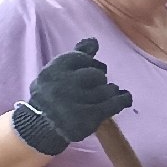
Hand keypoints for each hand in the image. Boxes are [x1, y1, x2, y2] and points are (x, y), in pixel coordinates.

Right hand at [15, 38, 132, 154]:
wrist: (42, 125)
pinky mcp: (88, 118)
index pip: (82, 58)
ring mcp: (76, 103)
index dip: (90, 64)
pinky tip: (124, 98)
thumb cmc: (53, 93)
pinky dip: (123, 99)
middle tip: (94, 87)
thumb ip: (76, 54)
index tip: (89, 70)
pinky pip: (115, 104)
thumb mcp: (58, 71)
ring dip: (110, 92)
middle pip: (97, 74)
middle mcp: (63, 85)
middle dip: (98, 79)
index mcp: (53, 70)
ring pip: (107, 89)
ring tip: (103, 96)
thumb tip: (94, 41)